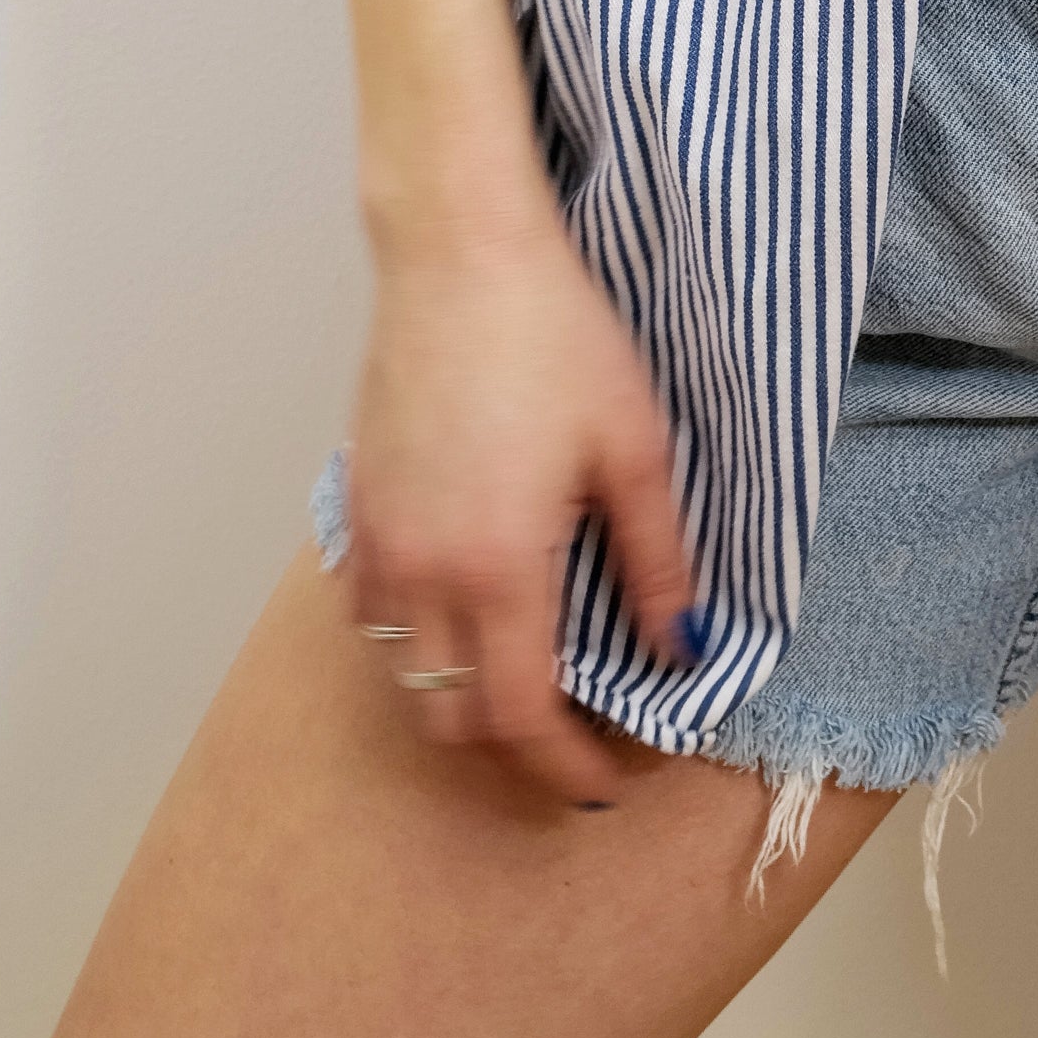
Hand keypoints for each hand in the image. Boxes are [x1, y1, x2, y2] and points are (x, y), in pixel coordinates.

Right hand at [345, 220, 696, 805]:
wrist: (460, 256)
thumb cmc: (558, 337)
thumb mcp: (635, 448)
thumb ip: (657, 561)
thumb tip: (682, 647)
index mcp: (497, 569)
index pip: (521, 719)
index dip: (565, 766)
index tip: (607, 781)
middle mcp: (422, 574)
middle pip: (452, 717)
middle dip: (514, 743)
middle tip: (578, 727)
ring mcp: (376, 543)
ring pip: (404, 675)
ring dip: (459, 695)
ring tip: (526, 670)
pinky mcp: (355, 507)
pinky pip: (372, 615)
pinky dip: (415, 640)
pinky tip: (465, 603)